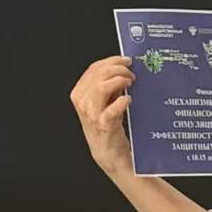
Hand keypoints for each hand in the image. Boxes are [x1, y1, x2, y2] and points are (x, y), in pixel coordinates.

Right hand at [70, 56, 135, 177]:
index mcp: (80, 93)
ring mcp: (91, 114)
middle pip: (98, 74)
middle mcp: (82, 102)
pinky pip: (111, 109)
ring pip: (101, 87)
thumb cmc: (108, 123)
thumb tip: (123, 67)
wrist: (108, 152)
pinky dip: (122, 102)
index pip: (93, 68)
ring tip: (130, 84)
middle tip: (131, 74)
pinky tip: (128, 100)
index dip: (112, 61)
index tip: (127, 60)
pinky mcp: (104, 125)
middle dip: (118, 69)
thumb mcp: (105, 100)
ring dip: (119, 81)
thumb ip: (110, 85)